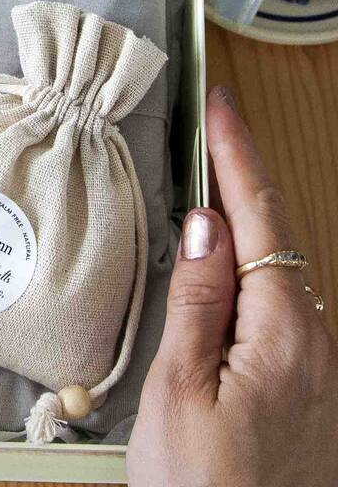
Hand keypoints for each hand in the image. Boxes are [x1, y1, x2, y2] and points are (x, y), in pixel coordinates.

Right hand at [128, 86, 337, 485]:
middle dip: (245, 174)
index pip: (261, 218)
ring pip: (279, 268)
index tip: (222, 104)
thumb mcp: (181, 390)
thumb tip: (206, 224)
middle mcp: (315, 344)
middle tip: (212, 128)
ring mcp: (314, 367)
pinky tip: (223, 261)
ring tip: (210, 180)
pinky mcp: (302, 386)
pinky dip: (248, 264)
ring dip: (246, 219)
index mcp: (286, 335)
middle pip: (279, 235)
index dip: (238, 154)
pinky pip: (276, 303)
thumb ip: (199, 300)